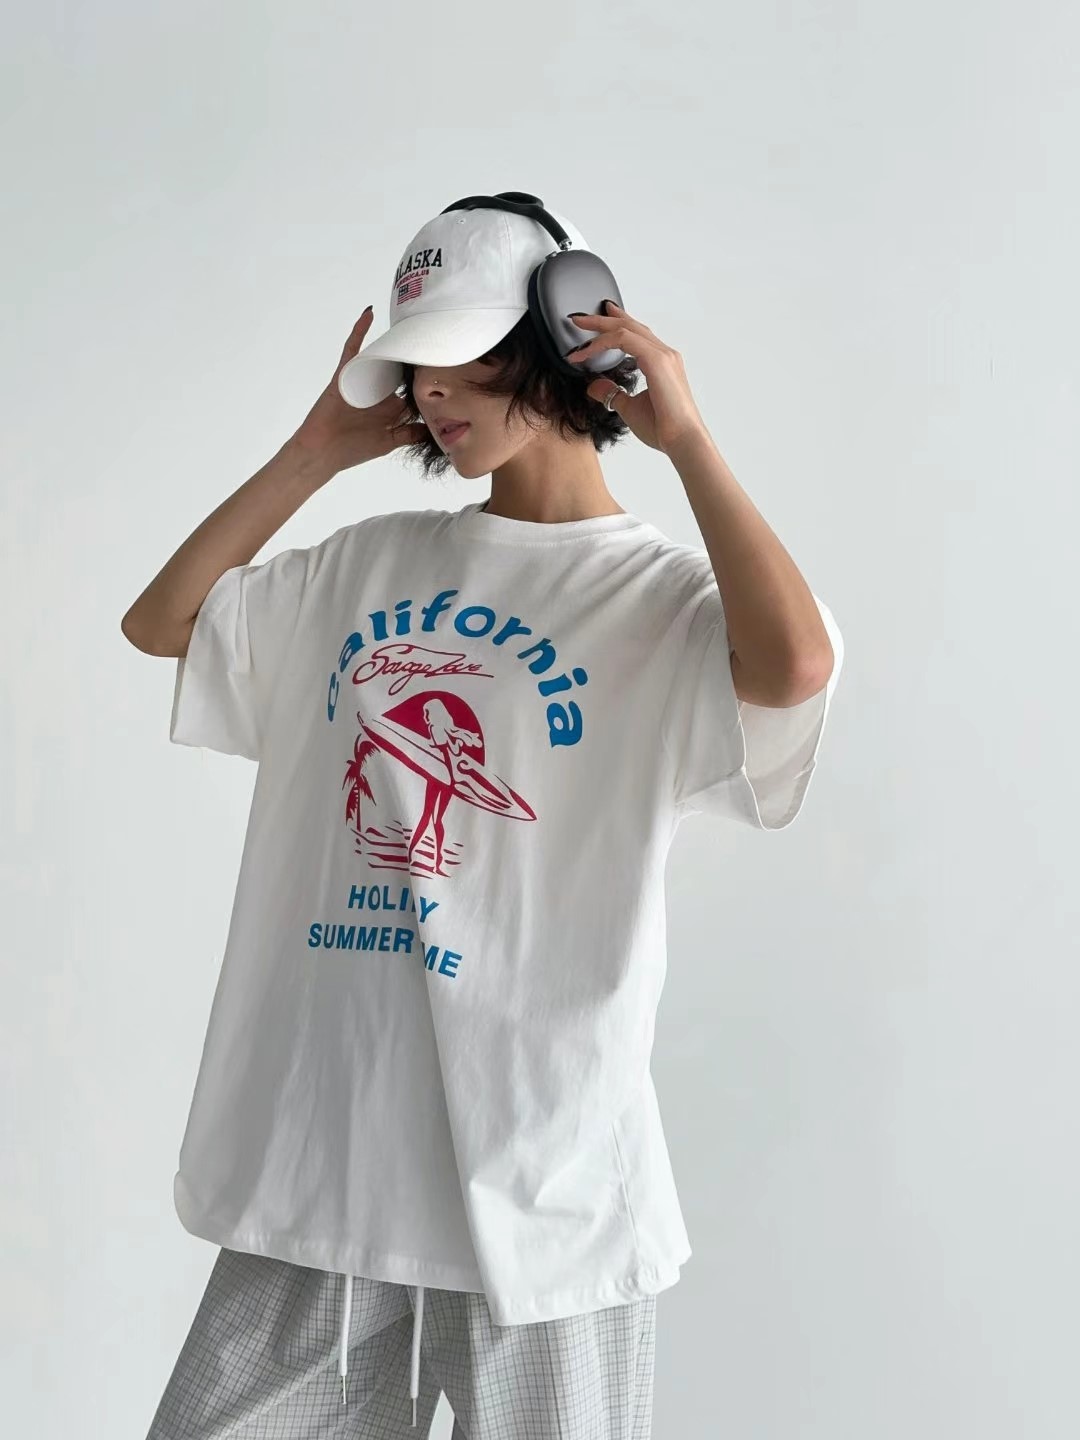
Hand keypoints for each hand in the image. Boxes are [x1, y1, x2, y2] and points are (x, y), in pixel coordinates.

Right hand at [292, 309, 427, 472]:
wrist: (322, 451)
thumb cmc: (352, 450)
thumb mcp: (389, 442)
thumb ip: (410, 434)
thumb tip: (435, 429)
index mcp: (390, 407)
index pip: (412, 390)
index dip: (426, 382)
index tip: (445, 368)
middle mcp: (379, 392)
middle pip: (399, 370)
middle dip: (413, 359)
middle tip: (431, 340)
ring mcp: (362, 381)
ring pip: (380, 358)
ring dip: (392, 344)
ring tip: (409, 326)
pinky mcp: (346, 374)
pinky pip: (352, 349)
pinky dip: (359, 331)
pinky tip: (368, 313)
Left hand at [567, 300, 709, 455]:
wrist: (682, 440)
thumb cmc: (663, 428)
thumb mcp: (628, 407)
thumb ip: (613, 393)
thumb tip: (594, 386)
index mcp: (661, 363)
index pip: (636, 334)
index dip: (616, 324)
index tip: (597, 321)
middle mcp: (664, 354)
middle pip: (630, 326)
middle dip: (603, 318)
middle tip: (580, 317)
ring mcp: (662, 355)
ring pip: (626, 329)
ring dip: (600, 326)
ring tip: (578, 325)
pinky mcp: (657, 360)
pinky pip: (624, 340)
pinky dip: (603, 342)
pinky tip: (586, 351)